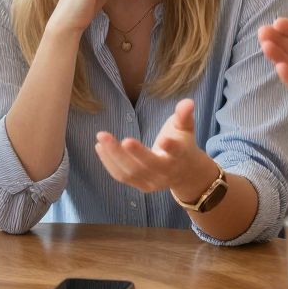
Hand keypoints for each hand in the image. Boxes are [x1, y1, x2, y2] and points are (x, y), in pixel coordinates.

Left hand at [93, 98, 213, 196]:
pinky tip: (99, 147)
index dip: (171, 147)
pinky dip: (109, 163)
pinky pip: (122, 177)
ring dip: (113, 156)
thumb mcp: (185, 128)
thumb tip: (188, 101)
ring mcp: (153, 182)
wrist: (185, 172)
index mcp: (180, 156)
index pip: (177, 152)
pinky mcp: (141, 186)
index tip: (163, 139)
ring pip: (131, 172)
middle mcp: (167, 173)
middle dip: (133, 152)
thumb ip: (184, 115)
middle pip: (149, 164)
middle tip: (116, 137)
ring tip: (101, 138)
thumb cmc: (182, 143)